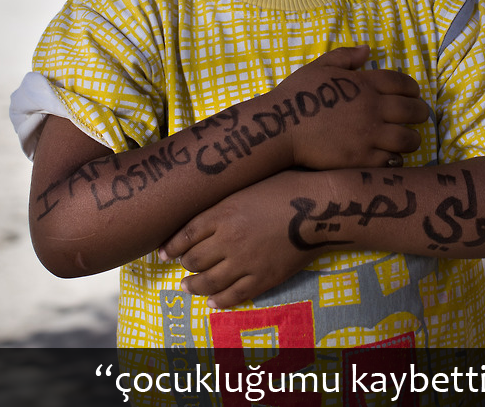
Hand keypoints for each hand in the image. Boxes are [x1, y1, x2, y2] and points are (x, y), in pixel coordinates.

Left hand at [160, 171, 316, 308]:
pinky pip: (234, 296)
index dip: (171, 246)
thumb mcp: (248, 184)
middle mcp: (228, 239)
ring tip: (188, 287)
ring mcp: (245, 262)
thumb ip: (225, 200)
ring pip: (208, 281)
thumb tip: (205, 211)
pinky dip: (219, 301)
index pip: (185, 235)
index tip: (163, 252)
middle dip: (183, 265)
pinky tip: (213, 301)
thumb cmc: (287, 186)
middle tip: (180, 267)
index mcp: (223, 212)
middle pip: (193, 260)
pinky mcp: (263, 278)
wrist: (322, 208)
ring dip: (194, 286)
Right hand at [272, 46, 426, 169]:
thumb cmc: (296, 94)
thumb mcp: (319, 66)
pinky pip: (391, 161)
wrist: (280, 127)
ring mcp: (369, 135)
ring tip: (408, 140)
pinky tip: (391, 157)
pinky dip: (396, 159)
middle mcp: (372, 108)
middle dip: (420, 113)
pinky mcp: (361, 159)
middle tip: (418, 116)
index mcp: (364, 84)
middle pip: (413, 110)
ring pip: (408, 139)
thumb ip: (345, 56)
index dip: (413, 89)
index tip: (414, 94)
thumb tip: (368, 49)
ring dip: (412, 138)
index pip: (403, 83)